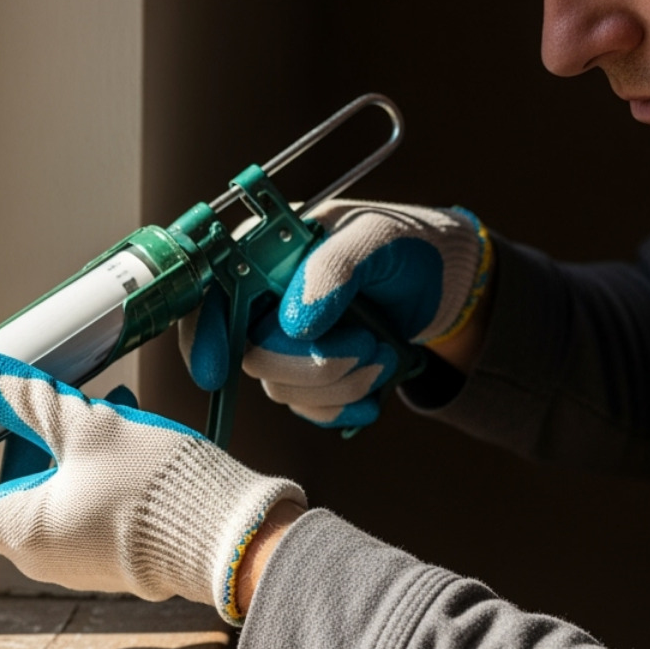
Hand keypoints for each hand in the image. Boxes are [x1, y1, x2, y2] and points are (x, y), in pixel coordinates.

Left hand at [0, 352, 304, 623]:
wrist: (231, 539)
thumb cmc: (155, 491)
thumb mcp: (87, 428)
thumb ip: (30, 399)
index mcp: (18, 529)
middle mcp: (39, 552)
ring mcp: (75, 554)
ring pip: (37, 490)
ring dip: (41, 442)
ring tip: (68, 394)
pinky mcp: (110, 548)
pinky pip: (74, 499)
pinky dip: (75, 460)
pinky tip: (106, 414)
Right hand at [179, 199, 493, 428]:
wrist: (445, 282)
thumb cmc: (406, 243)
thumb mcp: (375, 239)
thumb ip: (333, 269)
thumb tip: (294, 323)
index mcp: (261, 255)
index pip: (208, 297)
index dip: (204, 336)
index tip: (215, 371)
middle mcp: (262, 302)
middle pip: (249, 356)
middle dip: (312, 362)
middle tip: (366, 343)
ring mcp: (283, 344)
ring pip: (281, 389)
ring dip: (342, 382)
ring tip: (383, 351)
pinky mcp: (309, 378)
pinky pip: (310, 410)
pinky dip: (348, 404)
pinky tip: (378, 381)